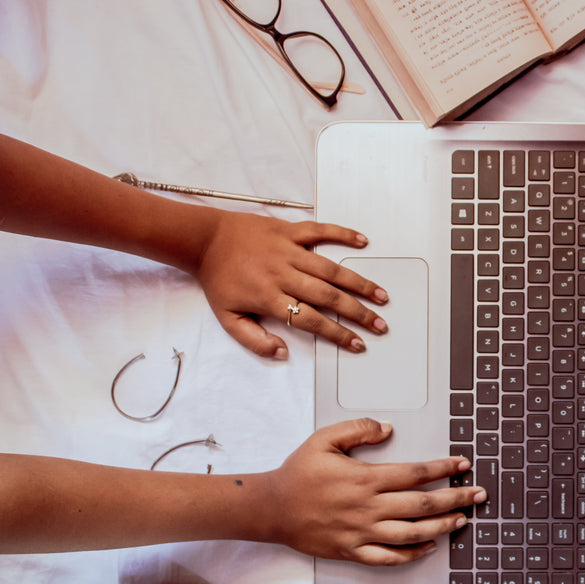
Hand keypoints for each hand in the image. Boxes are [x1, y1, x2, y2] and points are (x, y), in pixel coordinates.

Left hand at [193, 211, 389, 358]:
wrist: (203, 240)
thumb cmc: (218, 280)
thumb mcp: (228, 319)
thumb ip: (254, 340)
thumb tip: (283, 353)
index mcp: (269, 297)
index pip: (312, 320)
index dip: (338, 334)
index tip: (357, 344)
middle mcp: (283, 273)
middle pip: (329, 296)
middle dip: (358, 313)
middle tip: (380, 325)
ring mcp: (288, 250)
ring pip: (331, 268)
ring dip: (359, 282)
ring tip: (381, 295)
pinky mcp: (288, 230)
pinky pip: (320, 230)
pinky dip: (343, 234)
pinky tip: (363, 241)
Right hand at [260, 418, 483, 564]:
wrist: (270, 508)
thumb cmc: (298, 473)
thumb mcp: (324, 439)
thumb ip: (358, 430)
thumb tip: (388, 428)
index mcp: (365, 478)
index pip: (415, 472)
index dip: (443, 467)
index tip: (463, 464)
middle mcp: (368, 507)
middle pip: (422, 504)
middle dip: (456, 498)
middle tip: (479, 494)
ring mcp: (361, 532)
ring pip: (412, 533)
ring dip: (442, 526)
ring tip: (462, 519)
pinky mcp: (353, 551)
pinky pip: (389, 558)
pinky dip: (412, 554)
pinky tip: (430, 546)